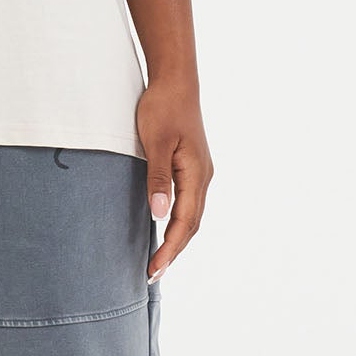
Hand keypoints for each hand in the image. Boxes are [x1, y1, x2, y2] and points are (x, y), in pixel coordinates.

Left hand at [137, 78, 213, 281]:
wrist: (176, 80)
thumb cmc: (163, 108)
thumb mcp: (156, 143)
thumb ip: (158, 179)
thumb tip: (159, 214)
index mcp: (196, 174)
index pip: (184, 222)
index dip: (170, 248)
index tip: (155, 268)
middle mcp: (203, 176)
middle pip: (192, 225)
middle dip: (174, 251)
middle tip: (153, 275)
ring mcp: (200, 172)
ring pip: (192, 215)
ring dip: (177, 239)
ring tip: (159, 260)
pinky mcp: (192, 166)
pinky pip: (189, 203)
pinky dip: (178, 222)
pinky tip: (165, 228)